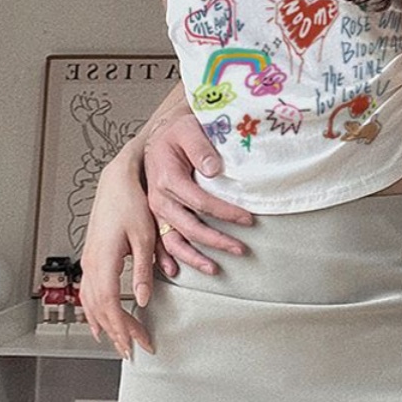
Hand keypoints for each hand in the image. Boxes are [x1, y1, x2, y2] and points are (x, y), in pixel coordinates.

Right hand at [80, 154, 156, 357]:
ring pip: (92, 303)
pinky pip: (89, 293)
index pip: (110, 305)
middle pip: (100, 310)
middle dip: (117, 332)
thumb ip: (142, 270)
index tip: (136, 343)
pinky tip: (100, 321)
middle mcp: (91, 264)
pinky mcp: (91, 258)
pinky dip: (95, 311)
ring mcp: (88, 261)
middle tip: (134, 349)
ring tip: (119, 342)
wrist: (116, 182)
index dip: (123, 328)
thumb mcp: (143, 236)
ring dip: (106, 324)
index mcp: (103, 261)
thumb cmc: (130, 203)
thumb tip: (143, 298)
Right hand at [144, 113, 252, 277]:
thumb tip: (214, 169)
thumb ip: (201, 148)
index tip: (247, 219)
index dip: (225, 212)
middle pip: (189, 227)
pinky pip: (158, 242)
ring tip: (214, 269)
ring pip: (173, 240)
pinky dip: (166, 258)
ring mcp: (154, 210)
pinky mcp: (154, 215)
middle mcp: (158, 198)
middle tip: (241, 250)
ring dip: (193, 258)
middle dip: (216, 241)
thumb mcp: (189, 130)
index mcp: (167, 178)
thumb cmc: (178, 132)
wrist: (159, 135)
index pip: (201, 201)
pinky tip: (175, 272)